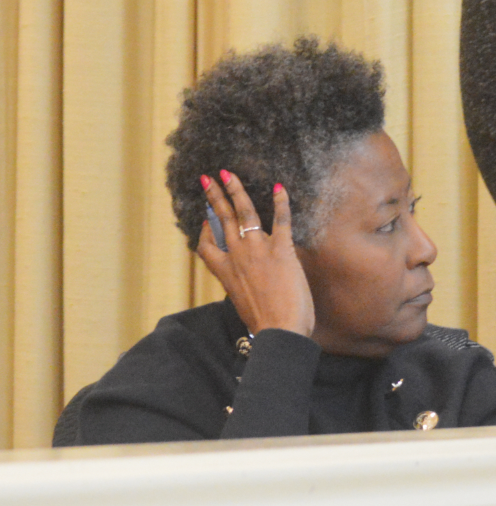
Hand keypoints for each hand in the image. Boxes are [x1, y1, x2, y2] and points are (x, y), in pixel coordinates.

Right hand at [197, 171, 315, 337]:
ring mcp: (258, 251)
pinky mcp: (281, 250)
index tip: (204, 219)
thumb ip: (243, 289)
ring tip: (229, 174)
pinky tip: (279, 188)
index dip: (203, 230)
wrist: (279, 332)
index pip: (205, 247)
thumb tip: (248, 285)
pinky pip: (280, 220)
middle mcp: (237, 257)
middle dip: (214, 197)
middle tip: (208, 178)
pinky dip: (280, 203)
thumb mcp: (244, 305)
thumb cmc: (266, 325)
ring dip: (236, 191)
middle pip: (221, 220)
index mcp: (225, 273)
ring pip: (244, 213)